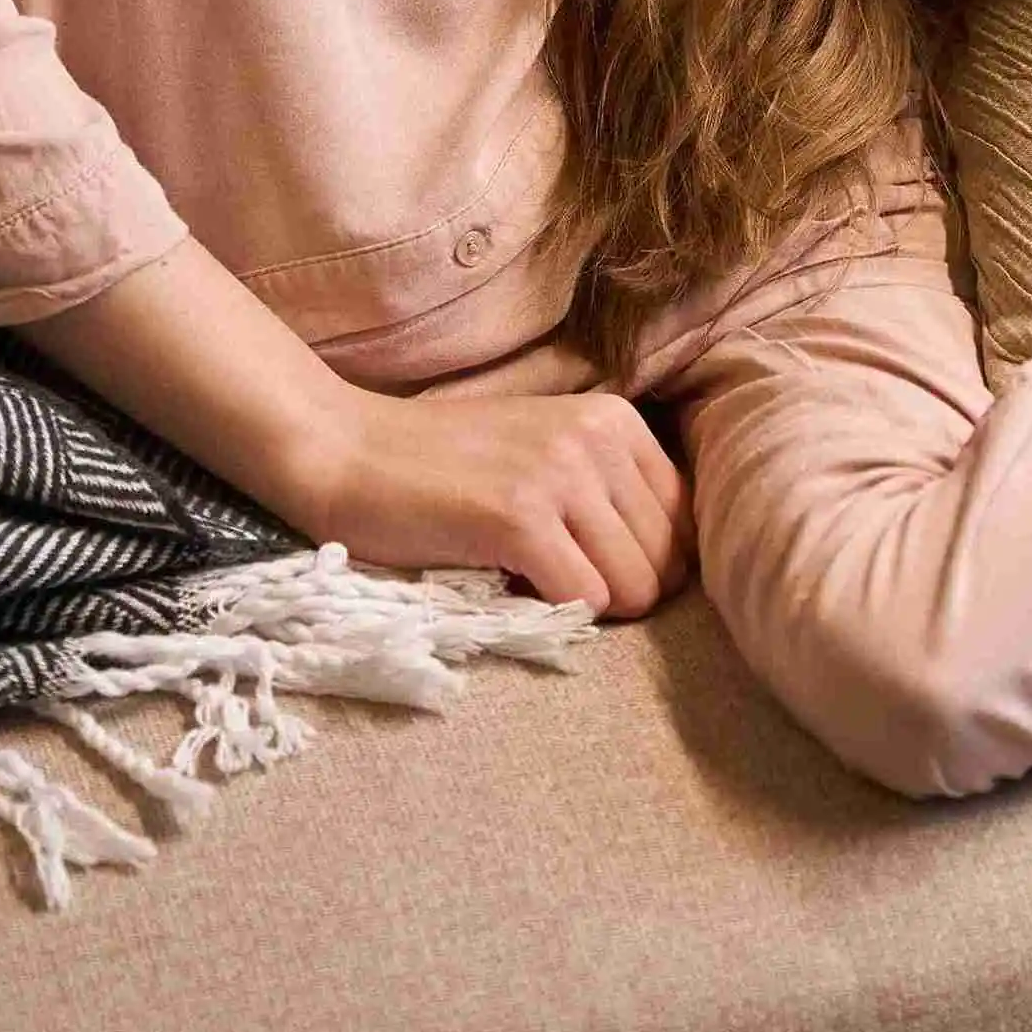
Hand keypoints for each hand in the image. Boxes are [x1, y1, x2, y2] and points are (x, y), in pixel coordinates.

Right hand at [281, 387, 690, 617]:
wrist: (345, 451)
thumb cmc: (443, 464)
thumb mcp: (546, 450)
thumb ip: (610, 490)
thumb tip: (674, 567)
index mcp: (614, 419)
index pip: (686, 522)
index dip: (645, 561)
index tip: (588, 561)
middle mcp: (597, 438)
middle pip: (667, 562)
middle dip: (621, 590)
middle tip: (556, 579)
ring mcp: (559, 475)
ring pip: (635, 588)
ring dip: (587, 604)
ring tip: (532, 578)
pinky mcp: (519, 517)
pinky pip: (584, 600)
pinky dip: (555, 612)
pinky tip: (511, 582)